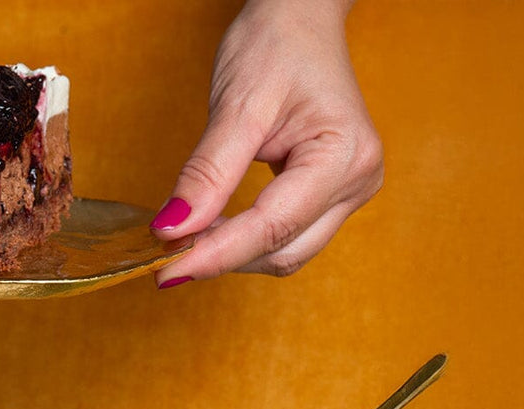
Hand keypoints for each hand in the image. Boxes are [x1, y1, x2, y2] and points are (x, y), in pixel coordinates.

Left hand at [150, 0, 382, 284]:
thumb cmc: (276, 46)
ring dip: (234, 254)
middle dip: (223, 257)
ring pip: (286, 252)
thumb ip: (208, 173)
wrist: (299, 20)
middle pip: (283, 249)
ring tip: (186, 240)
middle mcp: (358, 180)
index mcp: (344, 156)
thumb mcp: (236, 105)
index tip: (166, 269)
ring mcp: (350, 190)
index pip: (273, 226)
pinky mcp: (332, 194)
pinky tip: (212, 229)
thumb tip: (173, 229)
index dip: (216, 253)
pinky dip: (246, 239)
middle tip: (165, 256)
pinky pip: (288, 235)